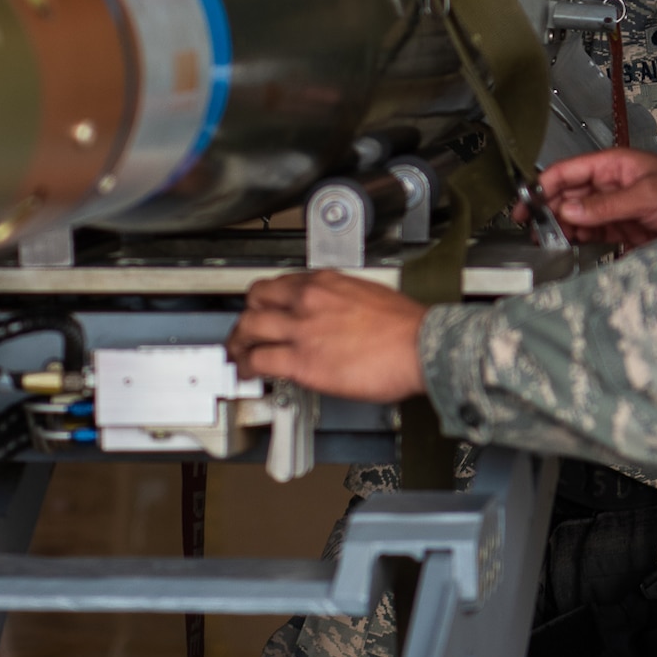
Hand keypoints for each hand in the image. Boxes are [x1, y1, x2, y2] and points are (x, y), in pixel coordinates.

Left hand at [226, 270, 426, 400]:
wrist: (420, 346)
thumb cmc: (405, 326)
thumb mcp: (366, 293)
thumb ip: (339, 299)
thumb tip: (329, 313)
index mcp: (324, 282)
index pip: (276, 284)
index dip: (263, 300)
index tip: (261, 309)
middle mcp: (307, 300)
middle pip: (254, 302)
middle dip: (244, 319)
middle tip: (242, 333)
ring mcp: (301, 329)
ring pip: (249, 329)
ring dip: (238, 344)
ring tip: (236, 355)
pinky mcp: (302, 361)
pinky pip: (260, 361)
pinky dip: (247, 367)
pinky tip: (247, 374)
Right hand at [536, 148, 656, 246]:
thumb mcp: (648, 195)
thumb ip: (606, 205)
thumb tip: (569, 211)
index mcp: (615, 165)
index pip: (569, 171)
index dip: (545, 185)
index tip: (527, 202)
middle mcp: (612, 185)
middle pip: (569, 196)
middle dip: (548, 210)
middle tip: (532, 229)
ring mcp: (617, 209)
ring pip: (578, 217)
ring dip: (561, 228)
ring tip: (546, 242)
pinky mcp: (625, 231)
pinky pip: (594, 234)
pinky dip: (578, 241)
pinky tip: (568, 247)